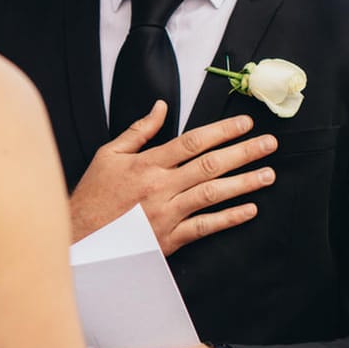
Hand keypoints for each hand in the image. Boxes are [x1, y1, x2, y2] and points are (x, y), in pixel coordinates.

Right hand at [70, 102, 276, 255]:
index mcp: (147, 164)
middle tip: (269, 144)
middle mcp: (160, 186)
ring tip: (268, 174)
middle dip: (243, 152)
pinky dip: (228, 219)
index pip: (192, 142)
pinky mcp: (168, 239)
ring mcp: (166, 214)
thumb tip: (160, 108)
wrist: (79, 239)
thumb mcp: (108, 155)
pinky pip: (204, 227)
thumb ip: (138, 131)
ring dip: (244, 183)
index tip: (245, 124)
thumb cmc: (92, 197)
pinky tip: (249, 209)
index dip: (221, 131)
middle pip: (209, 165)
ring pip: (212, 194)